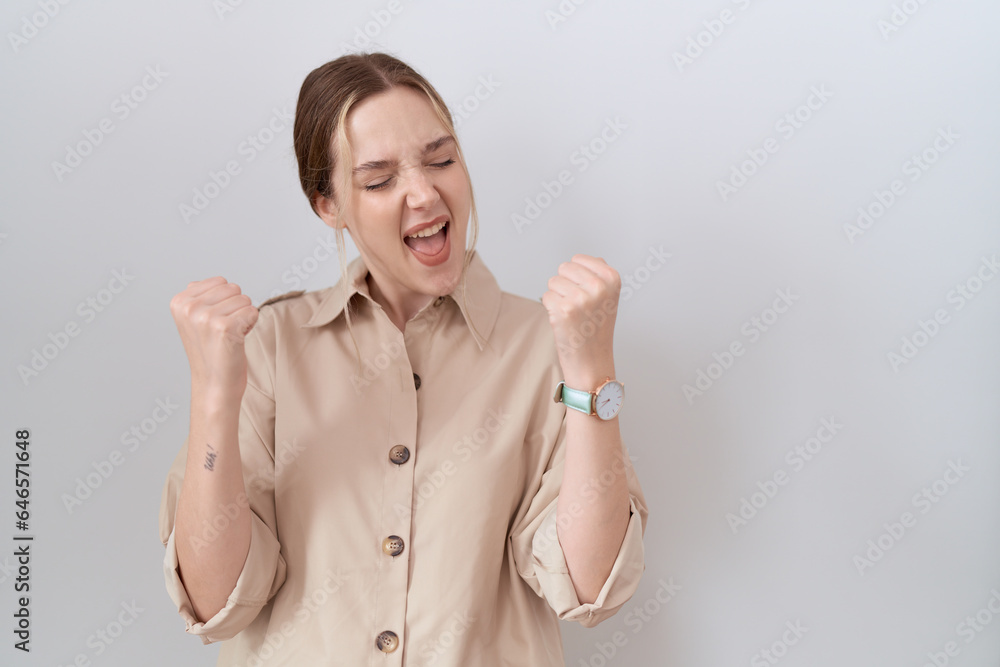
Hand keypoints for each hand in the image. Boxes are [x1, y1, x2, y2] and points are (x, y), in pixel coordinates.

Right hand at [169, 277, 258, 395]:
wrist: (215, 383)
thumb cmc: (211, 351)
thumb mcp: (194, 320)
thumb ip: (199, 297)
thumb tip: (204, 282)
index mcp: (180, 301)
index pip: (220, 281)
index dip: (225, 301)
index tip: (214, 322)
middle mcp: (190, 308)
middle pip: (233, 288)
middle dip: (236, 307)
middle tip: (224, 330)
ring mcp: (206, 317)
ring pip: (245, 299)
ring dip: (243, 317)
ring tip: (229, 336)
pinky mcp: (224, 327)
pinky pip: (252, 311)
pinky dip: (250, 325)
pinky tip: (237, 340)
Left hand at [540, 254, 619, 386]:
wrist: (592, 358)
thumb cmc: (596, 326)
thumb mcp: (608, 295)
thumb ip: (597, 274)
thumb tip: (579, 259)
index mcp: (612, 278)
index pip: (578, 259)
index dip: (576, 276)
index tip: (586, 293)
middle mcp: (598, 286)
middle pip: (564, 268)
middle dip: (565, 285)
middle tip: (577, 305)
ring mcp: (581, 298)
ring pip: (553, 281)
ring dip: (558, 297)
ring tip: (572, 313)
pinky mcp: (564, 310)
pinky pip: (546, 296)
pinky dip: (551, 308)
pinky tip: (565, 320)